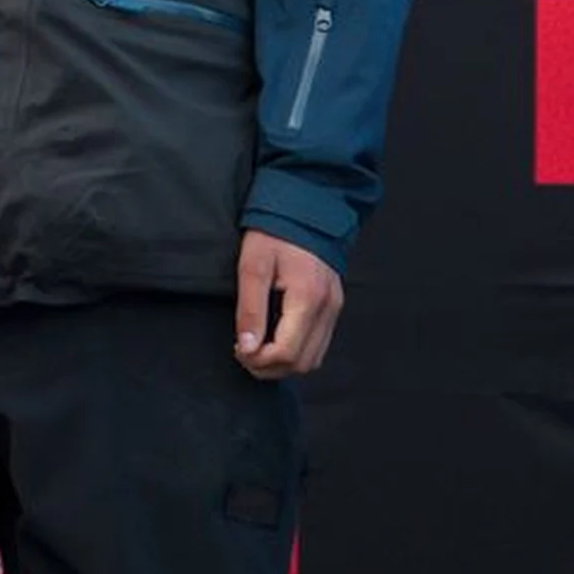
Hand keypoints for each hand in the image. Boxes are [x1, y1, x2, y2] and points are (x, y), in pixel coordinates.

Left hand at [233, 230, 342, 378]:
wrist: (305, 206)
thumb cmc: (275, 231)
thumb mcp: (253, 266)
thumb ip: (250, 310)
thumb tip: (247, 347)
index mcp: (307, 298)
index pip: (287, 353)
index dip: (259, 360)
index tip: (238, 349)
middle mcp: (327, 307)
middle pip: (303, 363)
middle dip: (271, 367)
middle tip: (244, 352)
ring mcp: (334, 307)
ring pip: (314, 358)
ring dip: (284, 363)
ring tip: (258, 348)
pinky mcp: (334, 305)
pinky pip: (319, 343)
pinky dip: (297, 350)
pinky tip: (275, 337)